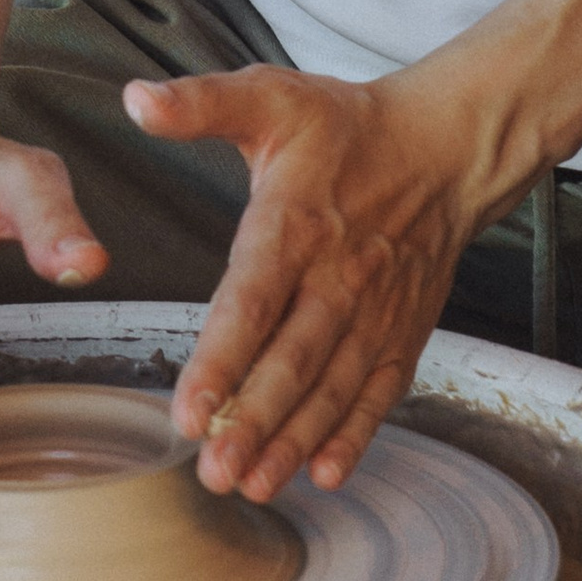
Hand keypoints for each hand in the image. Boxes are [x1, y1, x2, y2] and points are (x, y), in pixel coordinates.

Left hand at [127, 65, 489, 504]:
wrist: (446, 145)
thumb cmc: (348, 126)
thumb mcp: (272, 97)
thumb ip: (201, 103)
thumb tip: (135, 99)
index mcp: (296, 221)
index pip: (252, 299)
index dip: (221, 358)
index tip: (186, 410)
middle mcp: (339, 274)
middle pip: (294, 359)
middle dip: (254, 421)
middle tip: (214, 472)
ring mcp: (376, 309)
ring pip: (333, 385)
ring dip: (295, 440)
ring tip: (255, 484)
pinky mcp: (404, 330)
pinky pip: (381, 389)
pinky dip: (358, 433)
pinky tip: (326, 472)